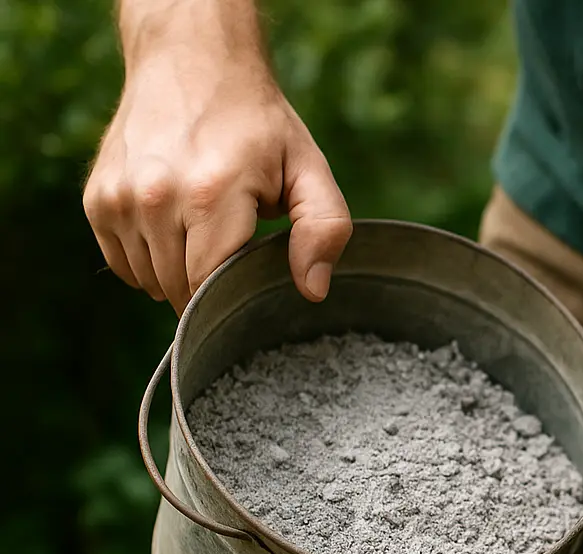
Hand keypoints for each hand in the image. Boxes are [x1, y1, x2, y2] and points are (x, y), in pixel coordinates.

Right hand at [83, 49, 349, 312]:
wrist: (190, 61)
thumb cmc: (257, 124)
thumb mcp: (308, 169)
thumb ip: (323, 229)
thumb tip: (313, 291)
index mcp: (211, 195)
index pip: (208, 287)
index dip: (231, 300)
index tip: (250, 286)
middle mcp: (156, 197)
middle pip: (179, 288)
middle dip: (210, 287)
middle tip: (234, 249)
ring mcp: (119, 198)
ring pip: (149, 280)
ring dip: (178, 274)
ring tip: (204, 232)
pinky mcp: (97, 199)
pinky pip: (121, 263)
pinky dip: (148, 261)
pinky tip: (175, 232)